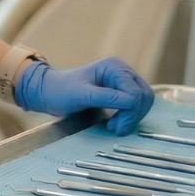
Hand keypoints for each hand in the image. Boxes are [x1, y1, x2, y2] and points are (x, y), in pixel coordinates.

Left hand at [14, 57, 154, 134]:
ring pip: (143, 101)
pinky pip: (136, 105)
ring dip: (132, 117)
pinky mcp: (121, 91)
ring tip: (114, 126)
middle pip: (144, 96)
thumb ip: (106, 97)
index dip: (130, 112)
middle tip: (116, 129)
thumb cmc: (62, 92)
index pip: (136, 92)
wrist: (50, 92)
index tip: (114, 127)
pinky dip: (130, 116)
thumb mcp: (82, 95)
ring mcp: (123, 80)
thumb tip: (131, 101)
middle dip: (133, 115)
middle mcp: (122, 70)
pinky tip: (115, 123)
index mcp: (114, 66)